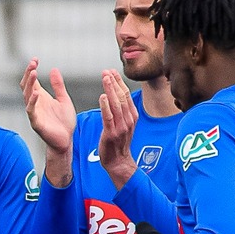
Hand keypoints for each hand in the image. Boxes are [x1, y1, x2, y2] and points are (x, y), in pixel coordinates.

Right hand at [21, 58, 75, 188]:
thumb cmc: (64, 122)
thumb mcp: (64, 99)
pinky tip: (36, 93)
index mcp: (41, 97)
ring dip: (30, 84)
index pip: (32, 81)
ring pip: (27, 96)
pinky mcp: (36, 123)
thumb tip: (53, 69)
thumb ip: (58, 86)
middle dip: (28, 74)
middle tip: (33, 64)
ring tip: (34, 73)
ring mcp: (34, 113)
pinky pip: (31, 111)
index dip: (31, 69)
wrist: (66, 140)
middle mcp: (35, 103)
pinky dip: (32, 102)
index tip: (35, 59)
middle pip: (26, 86)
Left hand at [98, 72, 138, 188]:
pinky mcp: (112, 134)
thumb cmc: (118, 143)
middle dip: (114, 82)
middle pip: (122, 96)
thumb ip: (121, 111)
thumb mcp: (124, 124)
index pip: (126, 94)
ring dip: (110, 90)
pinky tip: (102, 97)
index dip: (119, 82)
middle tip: (106, 71)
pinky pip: (109, 117)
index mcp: (132, 116)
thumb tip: (115, 95)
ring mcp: (121, 127)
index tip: (112, 71)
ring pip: (116, 104)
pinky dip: (106, 106)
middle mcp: (128, 120)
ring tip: (105, 78)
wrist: (119, 162)